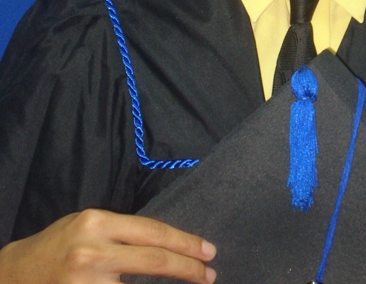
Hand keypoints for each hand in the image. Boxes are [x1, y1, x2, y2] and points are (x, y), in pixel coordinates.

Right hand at [0, 209, 215, 282]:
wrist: (14, 275)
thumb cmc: (58, 246)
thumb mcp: (88, 226)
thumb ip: (122, 233)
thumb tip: (165, 244)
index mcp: (97, 223)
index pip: (152, 232)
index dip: (185, 243)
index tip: (208, 251)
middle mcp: (92, 252)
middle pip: (154, 261)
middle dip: (188, 269)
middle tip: (210, 274)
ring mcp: (86, 283)